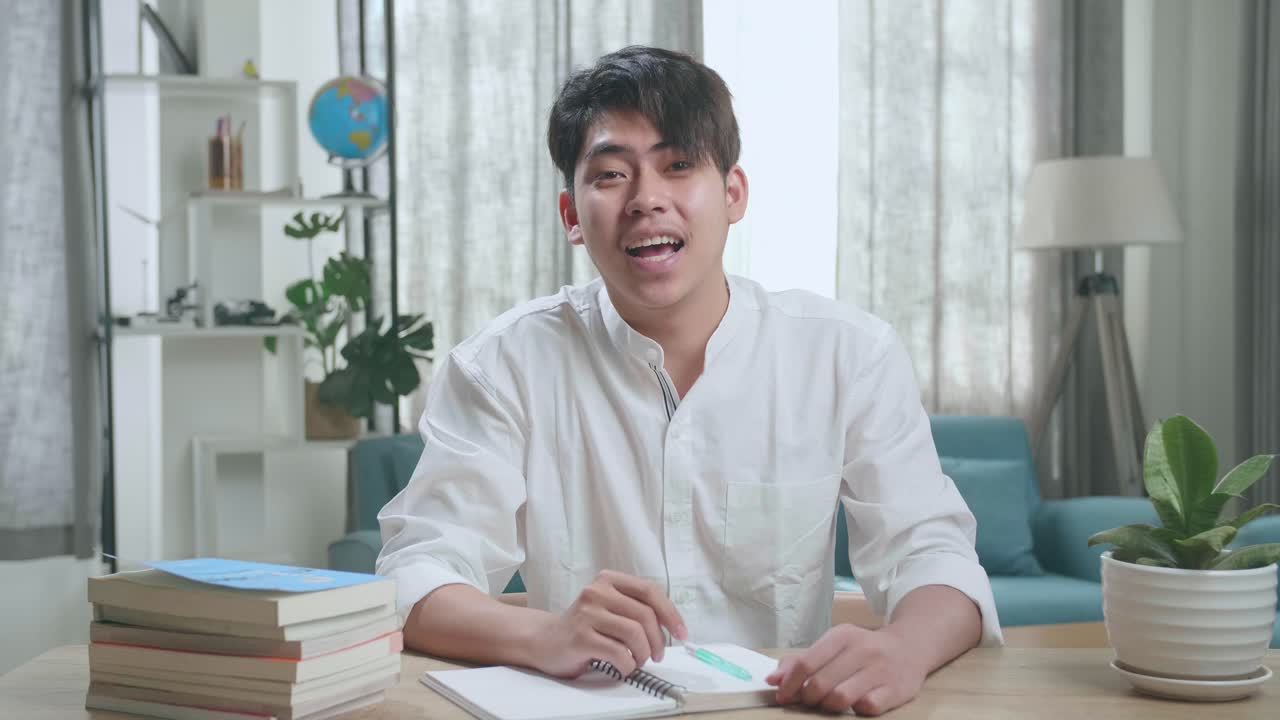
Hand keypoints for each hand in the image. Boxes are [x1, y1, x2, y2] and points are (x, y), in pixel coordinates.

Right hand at [525, 570, 687, 678]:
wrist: (544, 641)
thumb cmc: (585, 627)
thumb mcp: (610, 608)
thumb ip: (635, 608)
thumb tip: (672, 625)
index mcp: (609, 580)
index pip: (650, 591)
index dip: (671, 613)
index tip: (681, 633)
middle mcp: (597, 591)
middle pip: (645, 615)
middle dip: (658, 640)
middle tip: (657, 656)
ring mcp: (587, 613)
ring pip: (634, 634)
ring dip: (643, 654)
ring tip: (638, 661)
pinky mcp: (580, 637)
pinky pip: (618, 653)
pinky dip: (628, 665)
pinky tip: (623, 667)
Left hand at [766, 623, 926, 715]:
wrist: (910, 647)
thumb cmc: (863, 649)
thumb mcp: (834, 645)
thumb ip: (801, 660)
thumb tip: (772, 679)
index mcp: (842, 635)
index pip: (805, 663)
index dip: (789, 684)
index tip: (783, 695)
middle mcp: (862, 649)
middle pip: (820, 683)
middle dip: (807, 697)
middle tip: (808, 700)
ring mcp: (880, 669)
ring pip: (840, 698)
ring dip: (828, 706)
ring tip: (829, 703)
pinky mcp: (895, 689)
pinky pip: (866, 707)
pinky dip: (855, 709)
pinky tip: (856, 702)